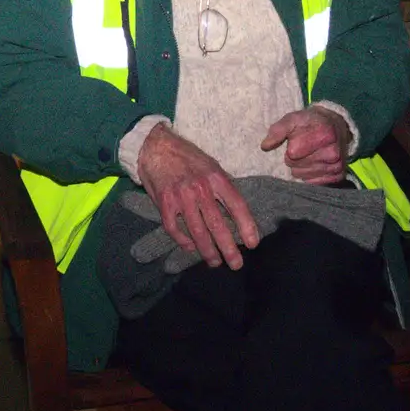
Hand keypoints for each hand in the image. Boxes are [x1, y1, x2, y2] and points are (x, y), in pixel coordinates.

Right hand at [136, 125, 259, 269]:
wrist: (156, 146)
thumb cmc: (187, 157)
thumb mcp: (211, 165)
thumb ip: (222, 186)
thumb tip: (236, 210)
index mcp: (216, 177)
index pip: (236, 205)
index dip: (246, 226)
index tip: (253, 243)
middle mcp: (200, 188)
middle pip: (217, 224)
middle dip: (229, 247)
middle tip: (236, 264)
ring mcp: (181, 196)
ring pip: (197, 230)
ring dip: (207, 250)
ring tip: (215, 262)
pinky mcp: (164, 202)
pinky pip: (174, 228)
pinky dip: (183, 241)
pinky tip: (191, 248)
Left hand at [260, 106, 350, 184]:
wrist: (335, 125)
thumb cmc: (310, 123)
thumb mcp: (293, 119)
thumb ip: (278, 130)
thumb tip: (265, 146)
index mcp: (324, 134)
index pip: (293, 152)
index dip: (290, 146)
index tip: (297, 138)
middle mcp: (333, 152)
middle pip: (296, 165)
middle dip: (294, 157)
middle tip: (303, 147)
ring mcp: (337, 166)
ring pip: (302, 176)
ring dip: (301, 166)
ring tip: (309, 154)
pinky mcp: (337, 177)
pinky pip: (311, 183)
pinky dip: (309, 174)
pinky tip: (316, 163)